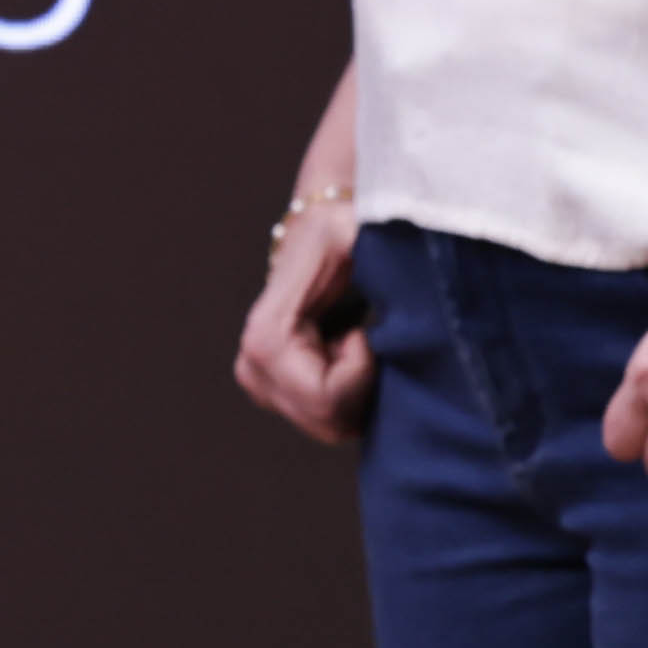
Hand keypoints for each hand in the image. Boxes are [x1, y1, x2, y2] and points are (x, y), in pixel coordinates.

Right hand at [234, 191, 376, 446]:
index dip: (361, 373)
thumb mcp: (362, 233)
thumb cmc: (348, 224)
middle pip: (327, 421)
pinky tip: (350, 348)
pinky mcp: (274, 390)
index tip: (365, 327)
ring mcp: (261, 384)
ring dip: (359, 387)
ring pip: (330, 424)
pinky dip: (352, 390)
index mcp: (267, 336)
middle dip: (364, 385)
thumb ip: (381, 265)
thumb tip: (394, 308)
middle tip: (366, 332)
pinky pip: (327, 416)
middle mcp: (253, 367)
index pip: (325, 399)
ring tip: (357, 334)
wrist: (323, 224)